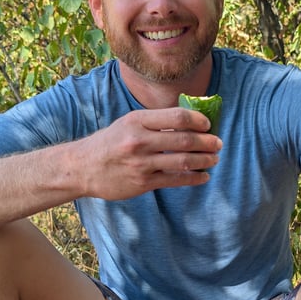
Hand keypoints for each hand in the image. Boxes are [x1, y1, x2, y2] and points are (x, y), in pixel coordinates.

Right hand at [76, 107, 221, 199]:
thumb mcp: (128, 124)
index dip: (198, 120)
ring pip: (183, 161)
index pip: (177, 117)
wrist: (82, 167)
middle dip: (207, 142)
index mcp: (137, 121)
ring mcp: (142, 163)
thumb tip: (189, 122)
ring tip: (214, 159)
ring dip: (204, 160)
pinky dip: (193, 178)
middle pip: (184, 140)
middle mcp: (140, 140)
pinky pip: (175, 180)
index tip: (208, 124)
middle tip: (218, 143)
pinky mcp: (143, 182)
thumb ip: (154, 123)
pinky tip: (203, 176)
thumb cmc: (110, 143)